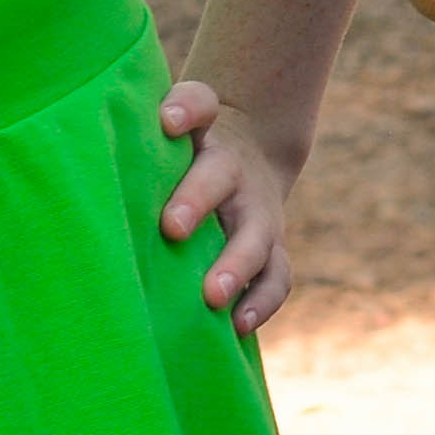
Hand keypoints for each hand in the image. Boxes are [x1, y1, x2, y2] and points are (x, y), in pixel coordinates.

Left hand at [157, 78, 294, 334]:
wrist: (248, 157)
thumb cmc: (191, 146)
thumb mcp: (180, 122)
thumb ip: (169, 115)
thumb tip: (158, 123)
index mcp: (206, 135)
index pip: (199, 107)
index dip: (185, 111)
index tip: (167, 123)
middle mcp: (236, 174)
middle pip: (219, 179)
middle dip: (197, 201)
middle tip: (172, 229)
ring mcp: (259, 216)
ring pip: (255, 240)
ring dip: (235, 268)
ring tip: (212, 297)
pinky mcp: (271, 253)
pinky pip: (275, 279)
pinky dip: (260, 304)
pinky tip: (236, 327)